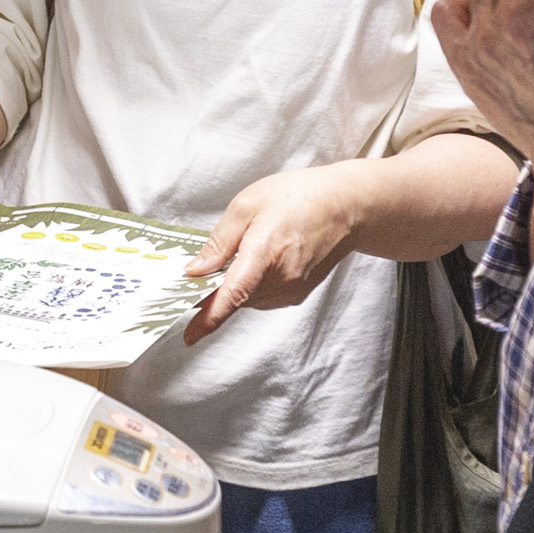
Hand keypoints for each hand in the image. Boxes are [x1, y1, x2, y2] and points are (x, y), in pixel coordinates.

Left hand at [181, 165, 363, 343]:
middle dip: (214, 290)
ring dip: (235, 285)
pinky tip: (261, 260)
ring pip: (247, 299)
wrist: (344, 206)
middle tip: (204, 269)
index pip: (233, 294)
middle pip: (234, 298)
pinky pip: (263, 297)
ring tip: (244, 252)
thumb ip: (219, 241)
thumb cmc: (298, 197)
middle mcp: (281, 278)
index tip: (189, 335)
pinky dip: (253, 285)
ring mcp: (291, 289)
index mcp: (264, 252)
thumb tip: (195, 270)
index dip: (209, 317)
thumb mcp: (247, 205)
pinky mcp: (297, 294)